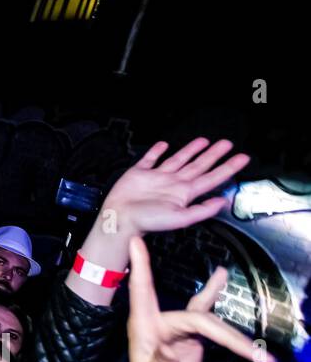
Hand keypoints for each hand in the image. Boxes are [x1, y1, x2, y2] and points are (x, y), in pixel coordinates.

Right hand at [104, 138, 249, 236]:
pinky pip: (150, 159)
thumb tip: (223, 202)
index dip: (228, 168)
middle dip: (214, 155)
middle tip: (227, 144)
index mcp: (184, 193)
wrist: (120, 217)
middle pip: (199, 165)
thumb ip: (202, 210)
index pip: (212, 178)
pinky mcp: (140, 173)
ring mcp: (157, 177)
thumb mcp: (179, 218)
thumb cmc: (146, 221)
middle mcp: (173, 183)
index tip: (242, 159)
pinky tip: (163, 145)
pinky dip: (156, 151)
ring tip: (204, 141)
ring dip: (191, 150)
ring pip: (179, 159)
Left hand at [125, 236, 271, 361]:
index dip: (140, 267)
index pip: (142, 291)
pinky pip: (212, 319)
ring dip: (235, 337)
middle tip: (255, 357)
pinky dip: (226, 314)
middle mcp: (161, 320)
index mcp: (144, 327)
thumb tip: (170, 351)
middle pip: (197, 317)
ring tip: (259, 352)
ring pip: (210, 320)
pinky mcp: (193, 332)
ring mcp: (179, 325)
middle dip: (227, 337)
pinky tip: (222, 278)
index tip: (135, 240)